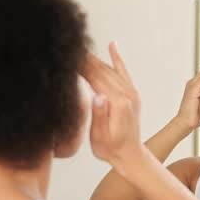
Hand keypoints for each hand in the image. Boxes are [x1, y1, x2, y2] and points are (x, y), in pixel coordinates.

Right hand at [80, 42, 143, 171]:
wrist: (129, 154)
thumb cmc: (111, 149)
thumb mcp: (101, 138)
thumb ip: (100, 116)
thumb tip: (98, 96)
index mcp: (119, 104)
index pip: (96, 78)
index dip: (81, 66)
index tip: (67, 56)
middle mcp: (127, 94)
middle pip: (102, 70)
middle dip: (85, 58)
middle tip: (68, 47)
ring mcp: (131, 92)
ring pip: (110, 69)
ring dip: (94, 57)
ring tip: (79, 47)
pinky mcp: (132, 93)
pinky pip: (123, 71)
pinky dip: (117, 58)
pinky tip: (112, 45)